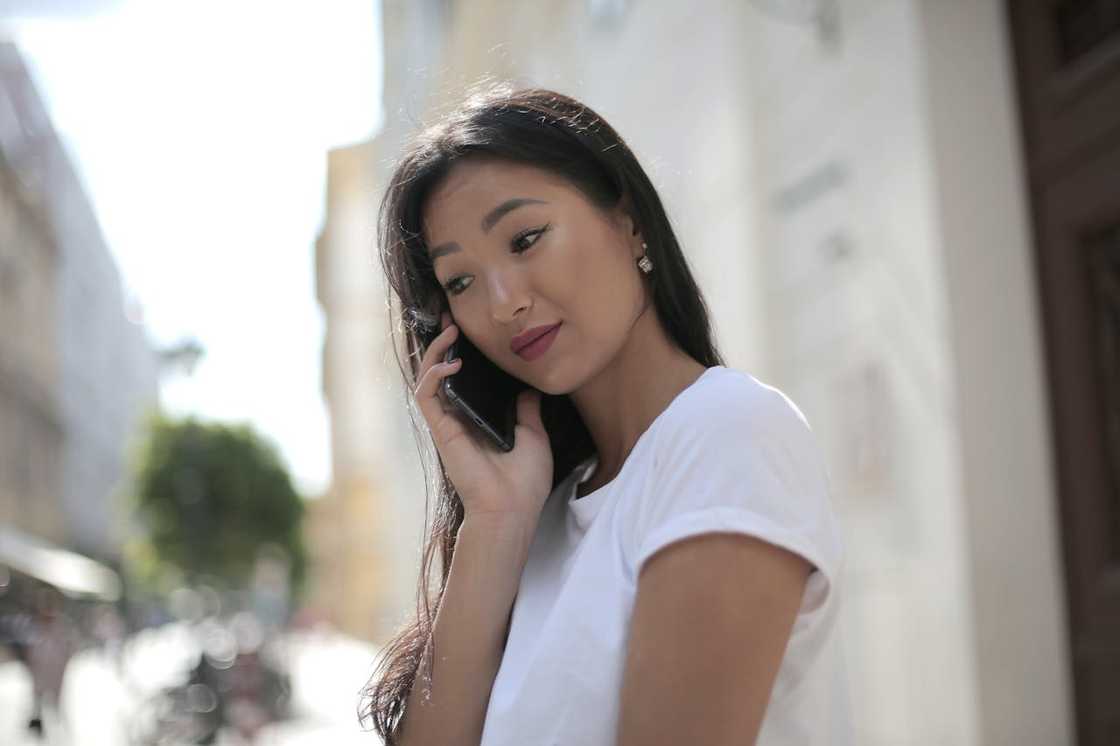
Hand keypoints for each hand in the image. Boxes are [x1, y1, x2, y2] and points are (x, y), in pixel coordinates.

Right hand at [412, 312, 553, 522]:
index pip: (465, 379)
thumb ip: (527, 410)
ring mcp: (447, 424)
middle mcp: (460, 418)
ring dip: (435, 352)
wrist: (513, 508)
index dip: (462, 353)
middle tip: (452, 317)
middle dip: (443, 343)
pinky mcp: (441, 430)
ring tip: (450, 331)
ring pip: (428, 379)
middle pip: (442, 373)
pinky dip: (434, 375)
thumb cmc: (525, 481)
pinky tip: (451, 364)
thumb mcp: (534, 435)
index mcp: (480, 419)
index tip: (469, 329)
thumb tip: (529, 388)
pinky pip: (427, 396)